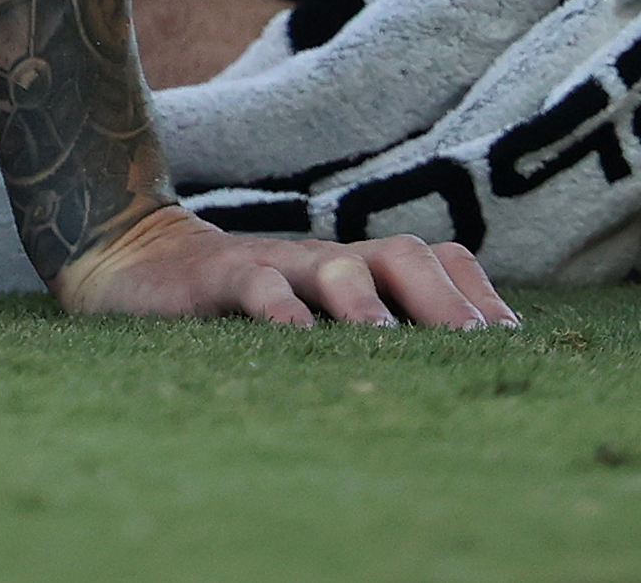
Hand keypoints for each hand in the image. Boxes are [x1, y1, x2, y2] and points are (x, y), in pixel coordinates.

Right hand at [51, 201, 519, 327]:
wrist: (127, 259)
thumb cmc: (232, 306)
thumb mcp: (301, 316)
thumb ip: (359, 332)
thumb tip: (442, 385)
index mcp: (354, 270)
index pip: (437, 261)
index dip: (479, 297)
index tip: (513, 343)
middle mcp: (324, 260)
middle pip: (404, 255)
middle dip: (448, 302)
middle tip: (479, 350)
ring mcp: (271, 262)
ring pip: (336, 264)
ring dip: (369, 303)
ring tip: (389, 341)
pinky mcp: (214, 276)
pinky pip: (255, 283)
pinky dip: (280, 309)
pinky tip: (296, 338)